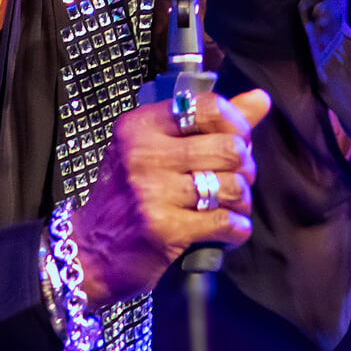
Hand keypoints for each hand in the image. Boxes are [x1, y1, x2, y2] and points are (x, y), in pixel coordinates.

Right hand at [71, 89, 270, 307]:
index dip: (236, 125)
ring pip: (232, 186)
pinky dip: (236, 230)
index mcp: (140, 127)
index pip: (209, 107)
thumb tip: (260, 99)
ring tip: (228, 208)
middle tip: (234, 181)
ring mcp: (153, 192)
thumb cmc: (126, 198)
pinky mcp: (165, 229)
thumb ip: (208, 124)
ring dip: (241, 202)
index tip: (235, 143)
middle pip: (229, 148)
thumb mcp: (153, 150)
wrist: (90, 251)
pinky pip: (226, 223)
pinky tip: (226, 231)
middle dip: (244, 168)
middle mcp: (143, 154)